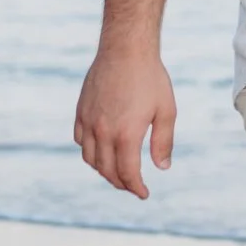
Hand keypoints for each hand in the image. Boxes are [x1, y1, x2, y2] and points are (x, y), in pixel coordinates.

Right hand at [75, 45, 177, 197]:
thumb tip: (161, 168)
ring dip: (103, 170)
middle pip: (107, 170)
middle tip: (133, 187)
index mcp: (126, 135)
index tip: (143, 194)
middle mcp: (102, 132)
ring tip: (117, 173)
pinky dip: (89, 152)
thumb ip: (163, 142)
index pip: (127, 173)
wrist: (125, 51)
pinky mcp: (81, 112)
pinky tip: (100, 151)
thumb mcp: (167, 111)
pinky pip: (79, 141)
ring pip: (90, 158)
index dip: (135, 187)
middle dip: (120, 183)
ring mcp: (88, 122)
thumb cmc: (151, 79)